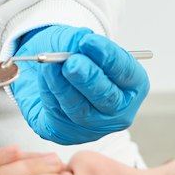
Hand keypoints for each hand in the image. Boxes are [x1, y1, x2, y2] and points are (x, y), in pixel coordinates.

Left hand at [8, 25, 148, 144]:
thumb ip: (78, 40)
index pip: (125, 72)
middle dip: (89, 79)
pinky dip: (49, 94)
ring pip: (80, 110)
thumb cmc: (70, 57)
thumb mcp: (75, 40)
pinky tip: (44, 77)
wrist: (43, 75)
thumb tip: (77, 42)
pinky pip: (58, 116)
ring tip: (50, 66)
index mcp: (131, 84)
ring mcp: (93, 127)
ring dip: (63, 86)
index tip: (89, 41)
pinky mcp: (66, 134)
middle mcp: (117, 110)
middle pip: (107, 98)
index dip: (108, 56)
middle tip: (73, 63)